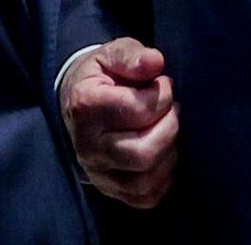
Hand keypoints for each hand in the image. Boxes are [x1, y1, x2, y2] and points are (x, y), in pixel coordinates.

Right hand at [60, 37, 178, 207]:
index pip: (138, 110)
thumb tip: (156, 62)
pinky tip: (163, 152)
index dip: (162, 95)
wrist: (80, 103)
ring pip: (146, 180)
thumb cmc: (104, 76)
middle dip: (169, 128)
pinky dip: (164, 176)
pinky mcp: (110, 190)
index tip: (162, 84)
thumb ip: (132, 56)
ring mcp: (97, 173)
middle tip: (170, 110)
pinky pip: (146, 196)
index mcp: (86, 106)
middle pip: (143, 153)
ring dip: (169, 153)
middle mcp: (87, 146)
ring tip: (166, 129)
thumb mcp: (113, 54)